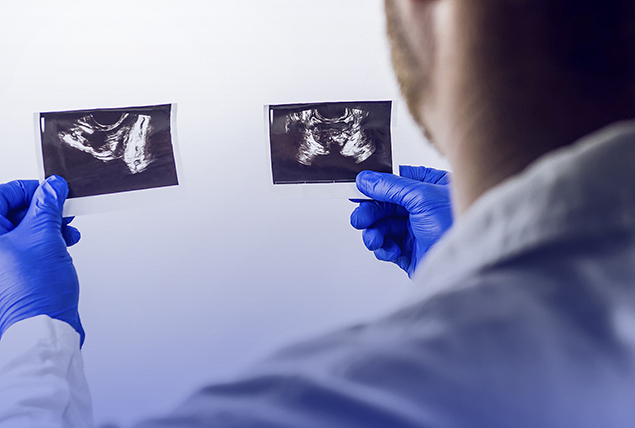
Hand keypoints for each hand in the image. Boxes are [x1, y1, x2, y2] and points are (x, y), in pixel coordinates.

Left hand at [0, 176, 83, 344]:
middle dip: (42, 209)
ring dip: (49, 226)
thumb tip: (52, 187)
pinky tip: (64, 244)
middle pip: (12, 213)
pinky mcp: (13, 273)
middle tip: (61, 209)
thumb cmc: (33, 293)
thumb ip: (47, 206)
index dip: (29, 189)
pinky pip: (29, 247)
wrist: (42, 328)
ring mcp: (2, 262)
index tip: (51, 189)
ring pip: (24, 230)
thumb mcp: (45, 236)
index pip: (2, 195)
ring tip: (67, 230)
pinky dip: (48, 242)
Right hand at [350, 166, 452, 277]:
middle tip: (360, 220)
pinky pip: (387, 247)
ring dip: (374, 233)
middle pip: (384, 206)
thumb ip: (391, 186)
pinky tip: (390, 250)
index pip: (393, 181)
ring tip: (375, 240)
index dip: (374, 187)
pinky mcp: (411, 252)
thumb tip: (366, 179)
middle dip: (370, 213)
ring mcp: (416, 231)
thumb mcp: (422, 197)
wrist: (469, 263)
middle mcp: (422, 208)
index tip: (358, 191)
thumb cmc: (459, 225)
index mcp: (429, 187)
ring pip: (382, 227)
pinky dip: (384, 249)